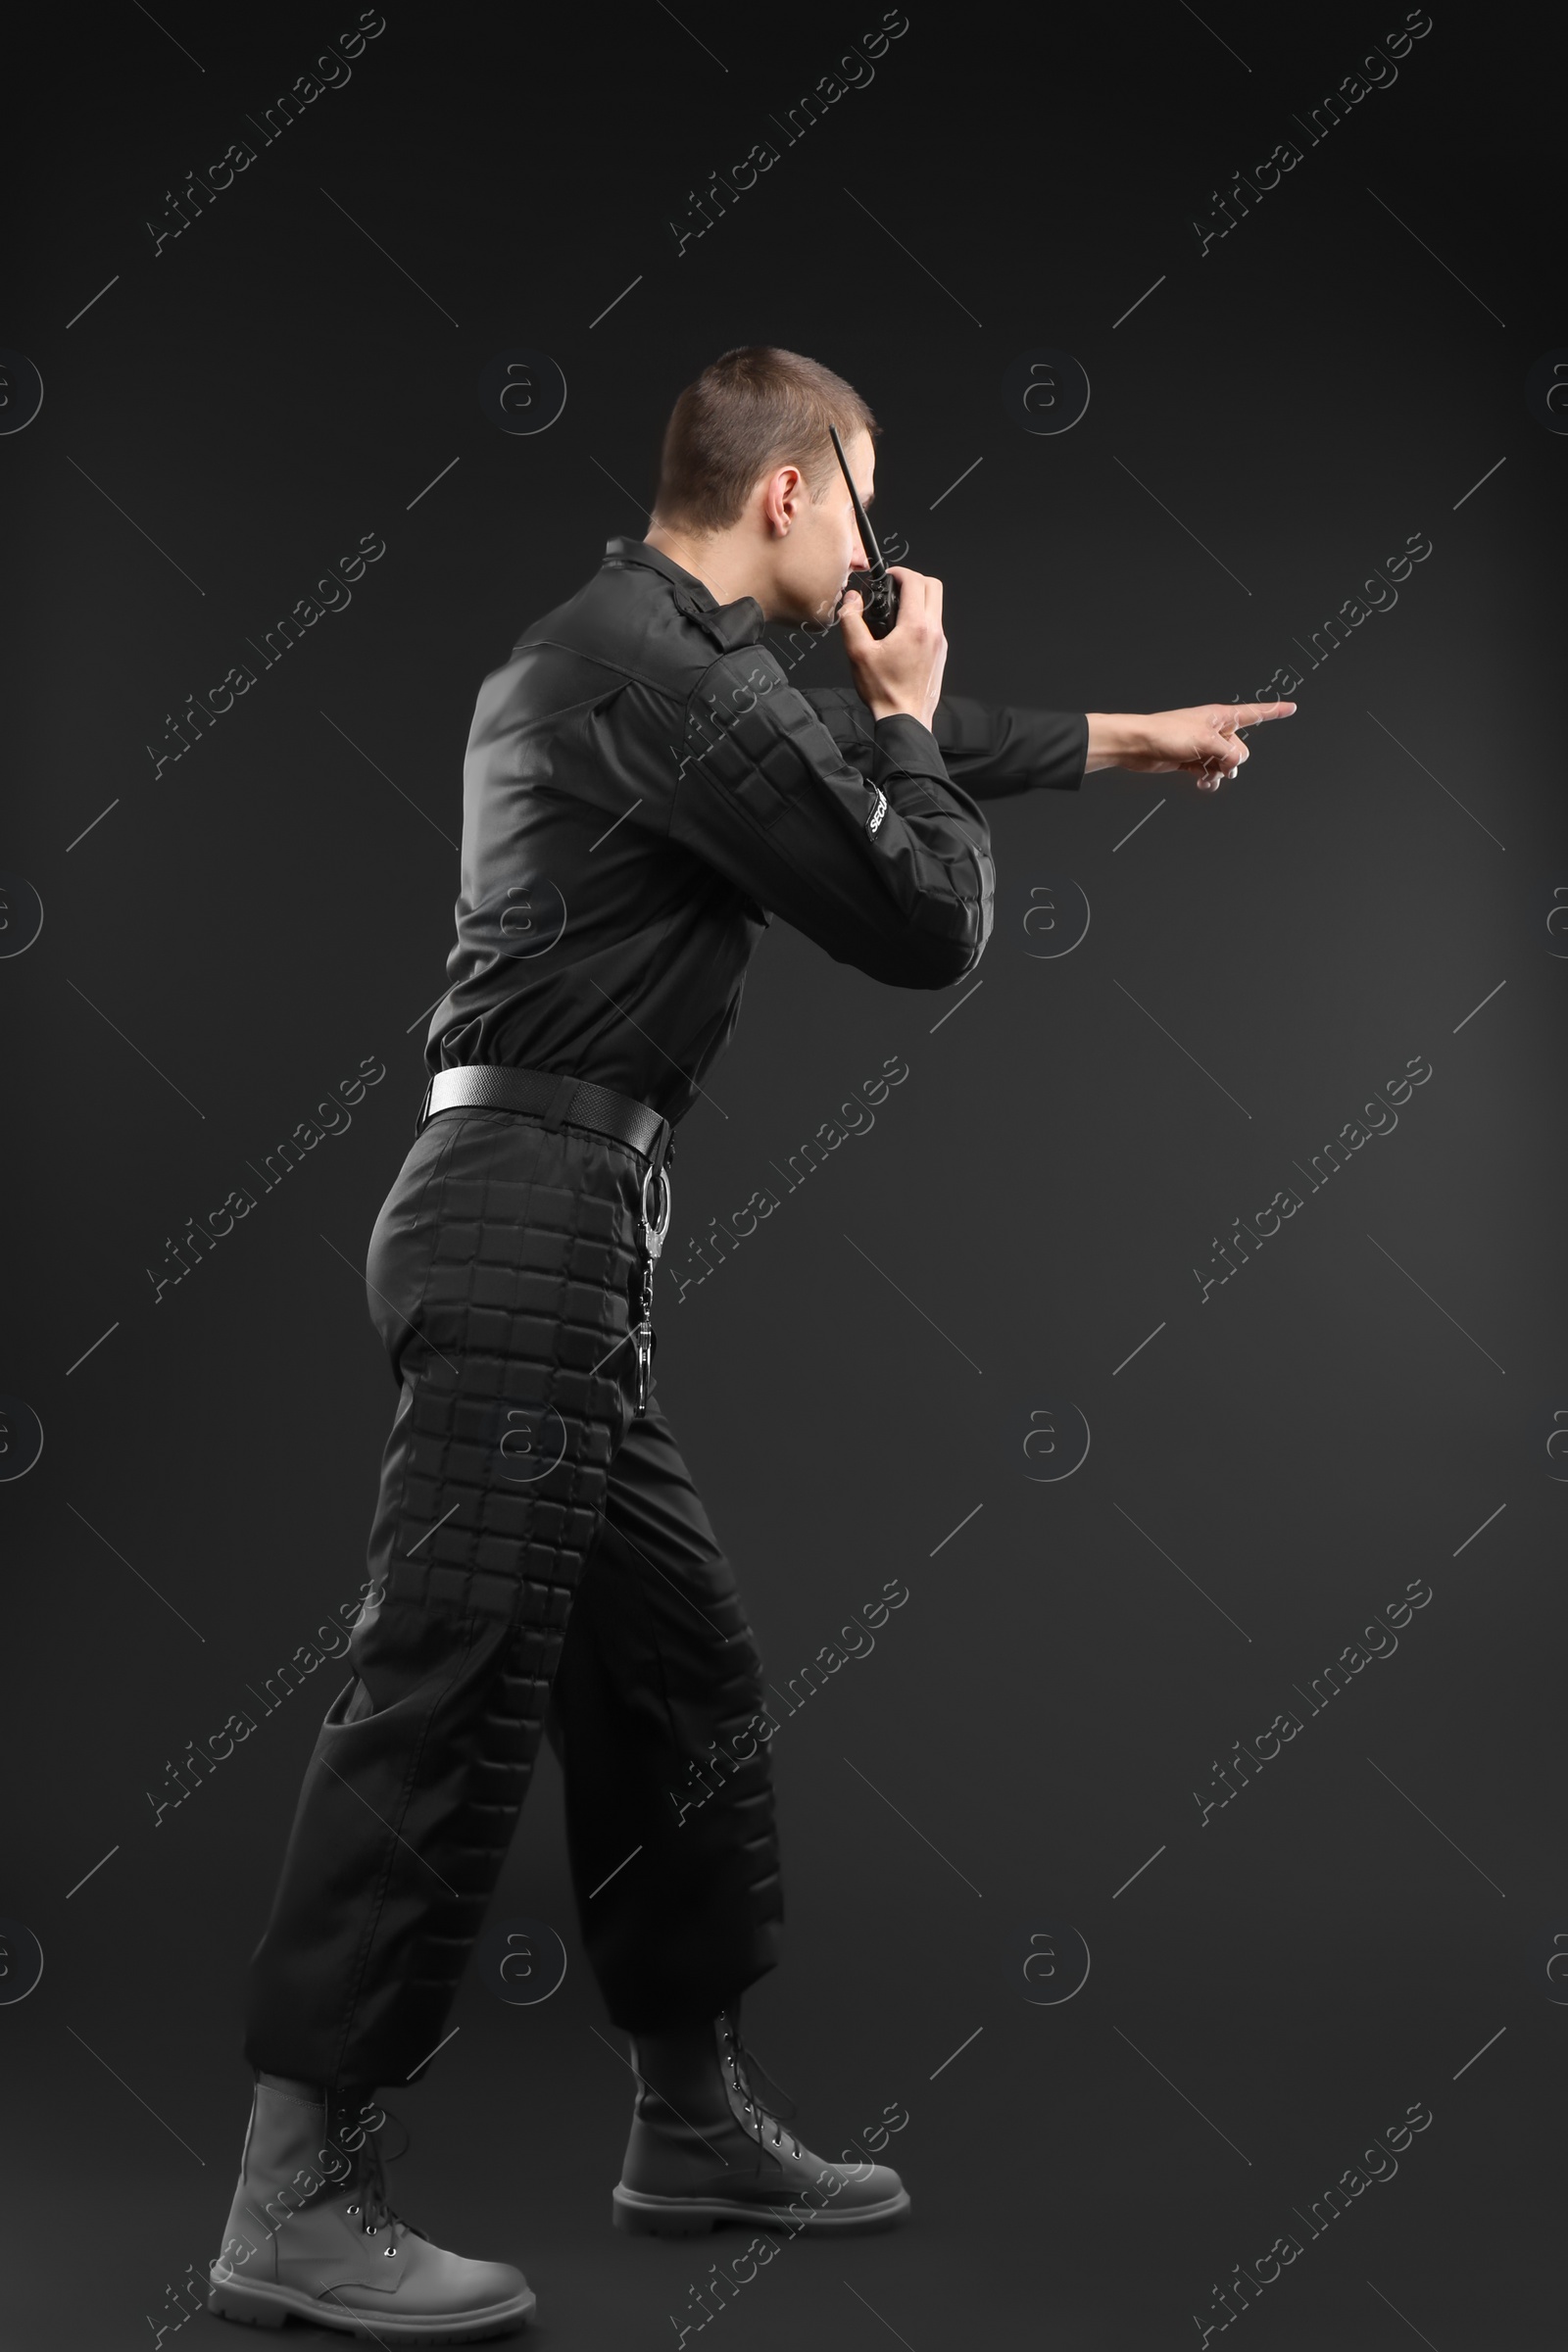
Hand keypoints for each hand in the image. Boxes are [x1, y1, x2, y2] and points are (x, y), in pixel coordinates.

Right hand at [839, 566, 947, 731]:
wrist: (905, 718)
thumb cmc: (884, 691)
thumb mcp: (858, 653)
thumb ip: (851, 620)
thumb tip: (851, 600)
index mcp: (915, 626)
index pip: (915, 581)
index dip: (899, 572)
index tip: (886, 577)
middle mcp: (933, 631)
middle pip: (933, 586)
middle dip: (913, 580)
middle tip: (893, 588)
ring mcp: (940, 642)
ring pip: (936, 605)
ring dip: (918, 599)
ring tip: (895, 611)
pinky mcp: (940, 653)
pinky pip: (934, 624)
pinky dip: (921, 618)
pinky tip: (902, 633)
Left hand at [1086, 701, 1296, 789]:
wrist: (1137, 745)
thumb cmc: (1166, 733)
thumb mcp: (1204, 741)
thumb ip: (1227, 752)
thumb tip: (1236, 764)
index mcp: (1220, 716)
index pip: (1254, 713)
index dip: (1274, 711)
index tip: (1292, 707)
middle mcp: (1214, 729)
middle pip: (1240, 748)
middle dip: (1233, 760)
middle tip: (1219, 763)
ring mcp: (1203, 745)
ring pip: (1225, 763)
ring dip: (1219, 773)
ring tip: (1206, 775)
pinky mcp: (1191, 759)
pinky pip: (1210, 772)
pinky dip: (1209, 779)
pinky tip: (1203, 783)